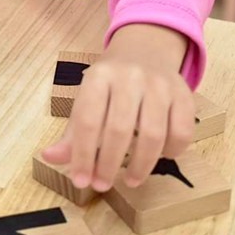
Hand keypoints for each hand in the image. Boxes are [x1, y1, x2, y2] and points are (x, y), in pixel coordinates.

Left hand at [41, 24, 193, 191]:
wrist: (145, 50)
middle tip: (102, 185)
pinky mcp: (185, 94)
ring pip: (153, 134)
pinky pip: (182, 132)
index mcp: (99, 76)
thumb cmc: (110, 83)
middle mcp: (129, 77)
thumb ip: (73, 131)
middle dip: (108, 164)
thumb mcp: (87, 98)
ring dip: (141, 165)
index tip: (81, 181)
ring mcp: (160, 85)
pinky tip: (160, 158)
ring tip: (130, 180)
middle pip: (119, 129)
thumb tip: (49, 157)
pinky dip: (172, 151)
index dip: (82, 155)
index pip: (88, 120)